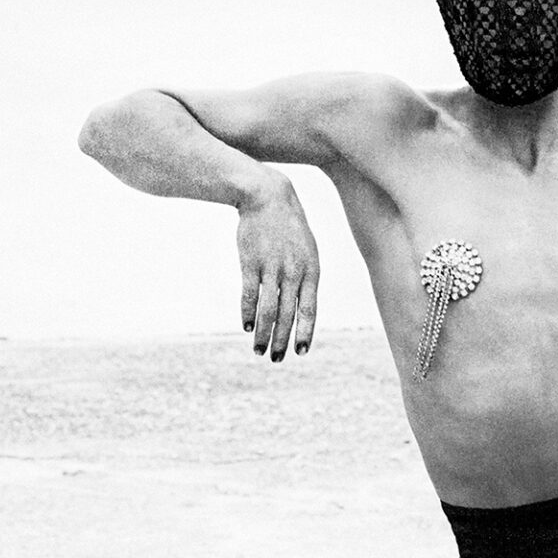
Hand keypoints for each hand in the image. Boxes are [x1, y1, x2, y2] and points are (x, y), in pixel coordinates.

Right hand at [237, 177, 319, 359]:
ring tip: (258, 350)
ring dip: (263, 334)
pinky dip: (248, 313)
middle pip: (288, 316)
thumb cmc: (289, 226)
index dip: (305, 333)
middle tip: (276, 359)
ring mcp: (271, 269)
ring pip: (268, 310)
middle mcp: (293, 273)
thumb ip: (305, 277)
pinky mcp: (251, 264)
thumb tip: (301, 305)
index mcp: (311, 271)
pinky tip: (246, 327)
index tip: (300, 352)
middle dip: (282, 341)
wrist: (268, 197)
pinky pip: (249, 295)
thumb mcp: (307, 250)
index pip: (310, 310)